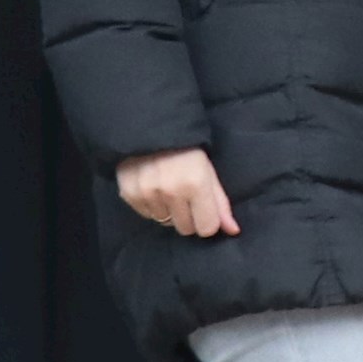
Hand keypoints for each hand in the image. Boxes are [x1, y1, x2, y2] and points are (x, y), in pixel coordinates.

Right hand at [115, 147, 238, 236]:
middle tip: (186, 198)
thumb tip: (233, 231)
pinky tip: (154, 188)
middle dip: (189, 218)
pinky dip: (152, 206)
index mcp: (195, 185)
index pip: (206, 228)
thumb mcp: (209, 173)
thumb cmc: (187, 152)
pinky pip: (146, 215)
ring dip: (168, 211)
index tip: (204, 211)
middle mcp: (170, 192)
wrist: (150, 130)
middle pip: (185, 228)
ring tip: (168, 189)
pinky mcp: (129, 194)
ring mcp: (147, 194)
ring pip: (164, 222)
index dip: (207, 221)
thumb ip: (220, 203)